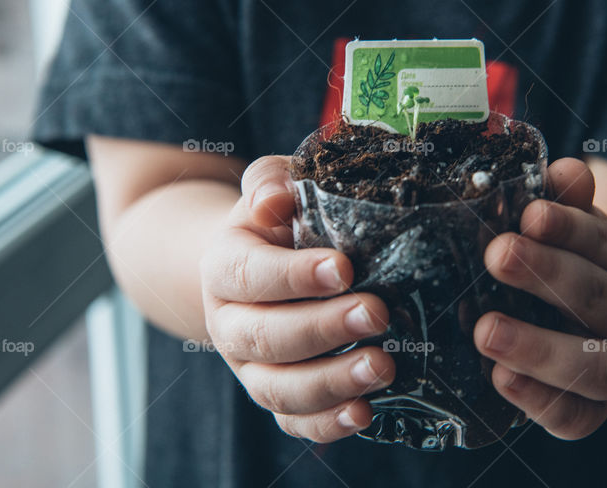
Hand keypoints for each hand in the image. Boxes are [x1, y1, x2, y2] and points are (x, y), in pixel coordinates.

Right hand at [200, 156, 395, 442]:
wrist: (258, 263)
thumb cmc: (276, 221)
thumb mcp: (270, 189)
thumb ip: (270, 182)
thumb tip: (276, 197)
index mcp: (223, 267)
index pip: (248, 275)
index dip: (292, 276)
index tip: (343, 269)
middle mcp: (229, 324)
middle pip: (265, 337)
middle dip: (322, 330)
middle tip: (377, 313)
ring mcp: (250, 367)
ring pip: (277, 389)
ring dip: (330, 382)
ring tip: (383, 367)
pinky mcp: (276, 396)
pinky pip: (293, 422)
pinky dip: (326, 424)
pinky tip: (364, 412)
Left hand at [474, 158, 606, 439]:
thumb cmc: (582, 267)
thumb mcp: (579, 226)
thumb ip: (568, 200)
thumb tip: (565, 171)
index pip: (603, 244)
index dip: (570, 228)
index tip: (530, 214)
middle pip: (595, 299)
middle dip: (547, 275)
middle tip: (497, 255)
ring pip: (593, 366)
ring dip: (539, 349)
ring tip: (485, 331)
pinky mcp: (591, 409)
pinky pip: (575, 417)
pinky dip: (540, 403)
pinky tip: (500, 380)